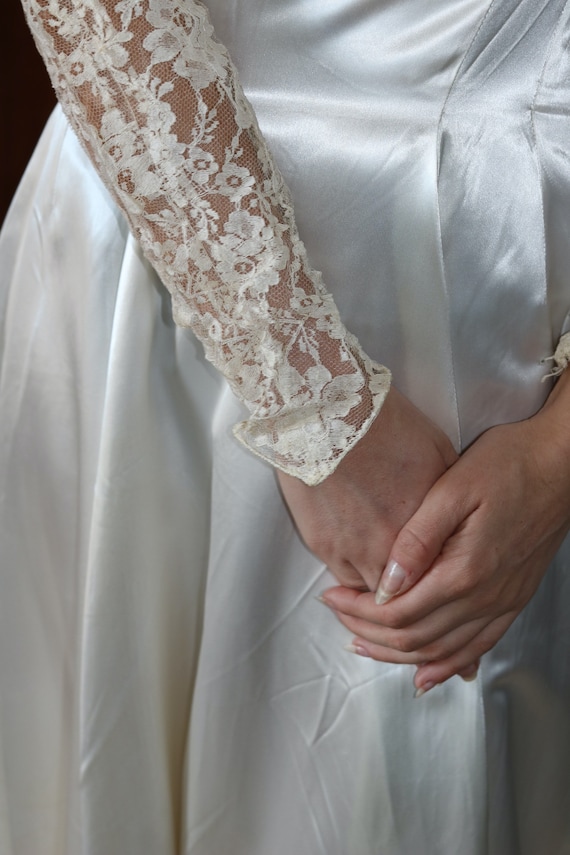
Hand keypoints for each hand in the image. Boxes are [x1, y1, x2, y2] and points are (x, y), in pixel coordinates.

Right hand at [277, 386, 456, 591]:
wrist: (331, 414)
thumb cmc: (387, 426)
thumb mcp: (438, 456)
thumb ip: (446, 499)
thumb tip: (453, 520)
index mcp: (427, 530)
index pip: (436, 578)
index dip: (437, 585)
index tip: (436, 585)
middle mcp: (394, 549)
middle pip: (404, 595)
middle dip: (408, 597)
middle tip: (410, 593)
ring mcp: (356, 552)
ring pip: (371, 594)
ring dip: (376, 590)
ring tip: (380, 580)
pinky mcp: (324, 545)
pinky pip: (341, 578)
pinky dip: (350, 577)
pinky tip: (355, 563)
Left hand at [321, 371, 569, 690]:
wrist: (562, 463)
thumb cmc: (509, 464)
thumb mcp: (453, 489)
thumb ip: (417, 540)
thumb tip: (386, 585)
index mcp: (465, 571)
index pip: (398, 613)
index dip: (358, 611)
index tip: (331, 596)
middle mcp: (486, 597)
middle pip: (415, 638)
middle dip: (369, 634)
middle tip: (338, 615)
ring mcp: (503, 602)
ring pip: (443, 651)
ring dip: (399, 655)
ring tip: (365, 645)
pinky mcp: (514, 598)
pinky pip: (479, 647)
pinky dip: (448, 664)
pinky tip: (429, 673)